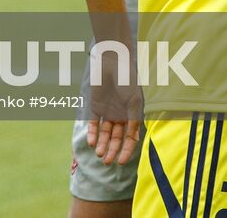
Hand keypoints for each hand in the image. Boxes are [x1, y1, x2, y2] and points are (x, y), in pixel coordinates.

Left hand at [86, 51, 141, 165]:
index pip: (130, 139)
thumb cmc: (127, 81)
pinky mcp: (95, 107)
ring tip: (98, 155)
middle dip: (112, 151)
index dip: (127, 151)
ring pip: (104, 134)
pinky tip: (91, 142)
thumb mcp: (134, 102)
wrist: (112, 63)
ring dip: (102, 145)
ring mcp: (107, 112)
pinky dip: (92, 133)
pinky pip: (93, 123)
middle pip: (116, 139)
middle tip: (107, 162)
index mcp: (132, 116)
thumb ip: (134, 120)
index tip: (122, 162)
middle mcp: (120, 117)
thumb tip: (135, 139)